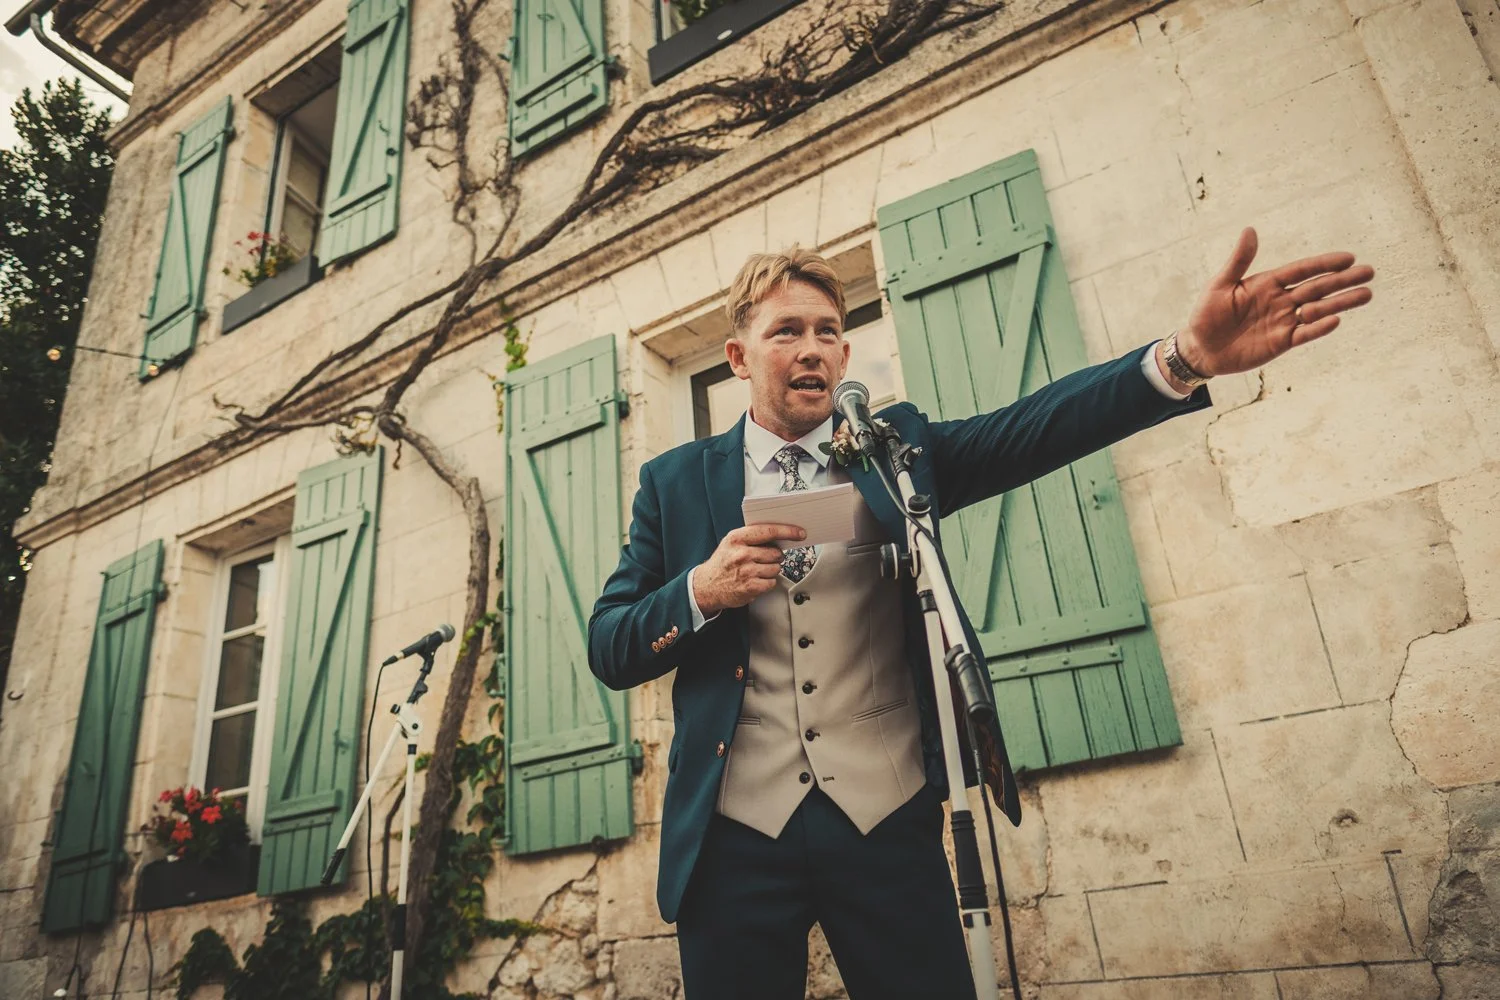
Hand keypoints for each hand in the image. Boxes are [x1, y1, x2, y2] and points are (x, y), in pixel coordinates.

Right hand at [693, 524, 805, 615]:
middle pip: (776, 553)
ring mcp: (746, 571)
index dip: (788, 531)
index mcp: (737, 538)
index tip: (799, 533)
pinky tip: (754, 580)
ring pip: (776, 568)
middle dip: (774, 557)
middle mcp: (742, 554)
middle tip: (762, 560)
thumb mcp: (731, 543)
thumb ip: (752, 537)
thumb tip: (780, 535)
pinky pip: (771, 582)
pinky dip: (766, 582)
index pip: (769, 531)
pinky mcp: (750, 587)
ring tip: (755, 571)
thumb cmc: (722, 563)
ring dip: (770, 570)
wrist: (707, 586)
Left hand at [1176, 227, 1374, 376]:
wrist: (1201, 348)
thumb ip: (1238, 261)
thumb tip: (1250, 230)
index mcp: (1268, 283)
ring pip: (1317, 310)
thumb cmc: (1207, 314)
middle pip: (1317, 288)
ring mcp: (1283, 322)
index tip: (1349, 257)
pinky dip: (1318, 328)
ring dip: (1341, 303)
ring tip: (1367, 294)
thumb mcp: (1220, 285)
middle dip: (1343, 280)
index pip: (1302, 271)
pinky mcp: (1281, 343)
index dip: (1324, 264)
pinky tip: (1336, 320)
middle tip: (1370, 272)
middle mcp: (1281, 300)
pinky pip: (1304, 334)